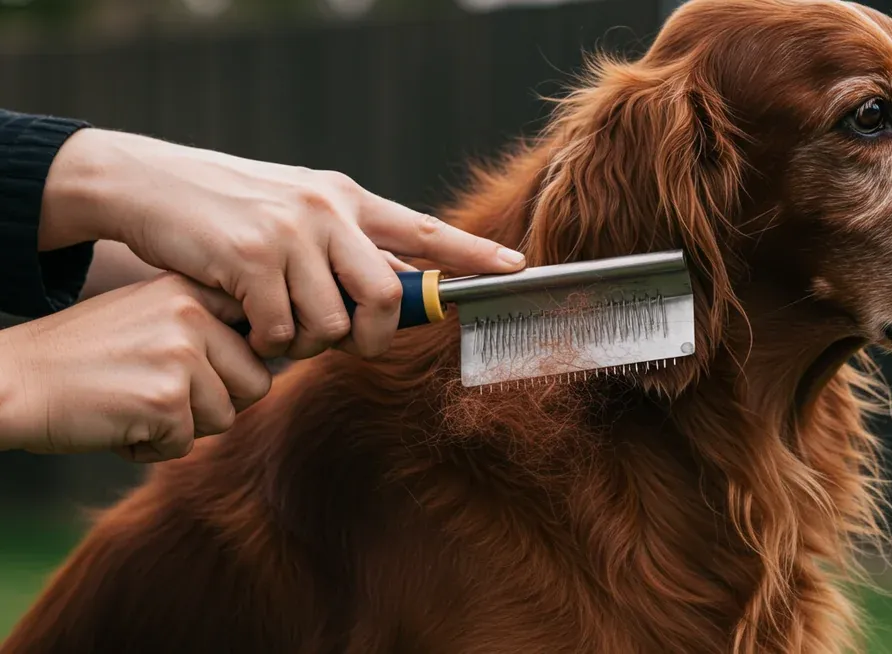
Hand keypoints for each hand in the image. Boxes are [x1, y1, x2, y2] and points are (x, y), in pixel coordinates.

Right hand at [0, 273, 271, 462]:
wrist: (12, 382)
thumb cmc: (84, 359)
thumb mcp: (152, 319)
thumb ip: (208, 330)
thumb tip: (272, 368)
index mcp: (192, 289)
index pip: (260, 337)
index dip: (239, 368)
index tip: (202, 375)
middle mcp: (193, 313)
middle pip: (257, 383)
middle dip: (215, 405)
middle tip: (159, 398)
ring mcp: (182, 353)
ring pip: (226, 417)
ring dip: (183, 428)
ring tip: (132, 406)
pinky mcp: (166, 398)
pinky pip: (186, 444)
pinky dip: (151, 448)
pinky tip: (116, 425)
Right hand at [38, 128, 525, 359]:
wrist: (152, 184)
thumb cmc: (231, 209)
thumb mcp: (299, 211)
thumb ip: (347, 244)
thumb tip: (397, 287)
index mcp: (347, 200)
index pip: (424, 228)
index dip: (472, 254)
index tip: (517, 269)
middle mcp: (329, 211)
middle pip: (386, 297)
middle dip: (372, 335)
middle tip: (346, 342)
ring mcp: (291, 233)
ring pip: (332, 323)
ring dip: (306, 343)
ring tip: (276, 325)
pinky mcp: (250, 258)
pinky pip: (282, 330)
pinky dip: (267, 342)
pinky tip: (246, 322)